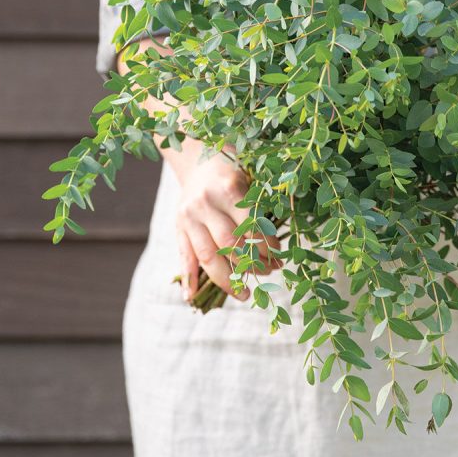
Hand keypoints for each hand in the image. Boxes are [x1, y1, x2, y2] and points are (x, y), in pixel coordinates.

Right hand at [173, 150, 275, 301]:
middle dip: (252, 264)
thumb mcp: (250, 177)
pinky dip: (188, 279)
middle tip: (269, 273)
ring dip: (228, 279)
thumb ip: (260, 205)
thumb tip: (279, 244)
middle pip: (229, 244)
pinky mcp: (178, 227)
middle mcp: (205, 204)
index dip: (266, 246)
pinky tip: (192, 297)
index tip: (279, 256)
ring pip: (208, 256)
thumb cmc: (233, 169)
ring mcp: (189, 218)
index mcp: (227, 189)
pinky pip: (183, 256)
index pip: (250, 226)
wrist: (198, 158)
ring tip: (246, 294)